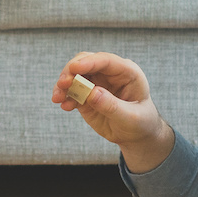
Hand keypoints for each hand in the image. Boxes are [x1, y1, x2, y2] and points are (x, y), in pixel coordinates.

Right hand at [52, 51, 174, 171]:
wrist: (135, 135)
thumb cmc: (140, 123)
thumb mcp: (131, 117)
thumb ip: (112, 106)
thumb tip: (92, 93)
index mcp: (127, 72)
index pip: (106, 61)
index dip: (89, 62)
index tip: (74, 68)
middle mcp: (109, 73)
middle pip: (86, 62)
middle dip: (71, 71)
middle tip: (62, 84)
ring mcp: (96, 83)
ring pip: (74, 74)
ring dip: (63, 84)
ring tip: (57, 98)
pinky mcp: (86, 94)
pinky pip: (72, 91)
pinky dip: (65, 97)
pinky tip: (64, 106)